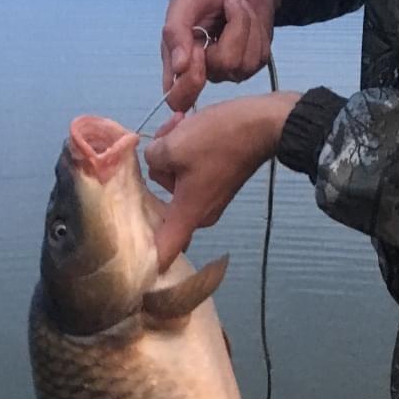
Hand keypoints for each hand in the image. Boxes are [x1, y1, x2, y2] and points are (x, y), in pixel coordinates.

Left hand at [145, 92, 299, 269]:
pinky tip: (186, 126)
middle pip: (162, 202)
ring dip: (171, 153)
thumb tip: (157, 159)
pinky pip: (190, 173)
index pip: (165, 251)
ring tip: (179, 125)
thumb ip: (151, 158)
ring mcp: (209, 199)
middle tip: (164, 140)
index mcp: (188, 214)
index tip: (135, 273)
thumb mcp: (172, 144)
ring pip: (174, 181)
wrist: (263, 125)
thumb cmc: (218, 140)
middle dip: (159, 170)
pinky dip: (185, 152)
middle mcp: (199, 214)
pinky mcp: (217, 183)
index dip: (148, 263)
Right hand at [161, 0, 282, 113]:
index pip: (177, 97)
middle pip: (213, 76)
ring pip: (239, 65)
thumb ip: (176, 32)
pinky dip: (256, 29)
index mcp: (177, 58)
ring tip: (236, 5)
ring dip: (243, 26)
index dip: (188, 85)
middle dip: (227, 35)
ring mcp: (229, 69)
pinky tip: (248, 15)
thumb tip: (178, 67)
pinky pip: (257, 57)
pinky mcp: (253, 63)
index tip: (199, 52)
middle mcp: (202, 69)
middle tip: (226, 4)